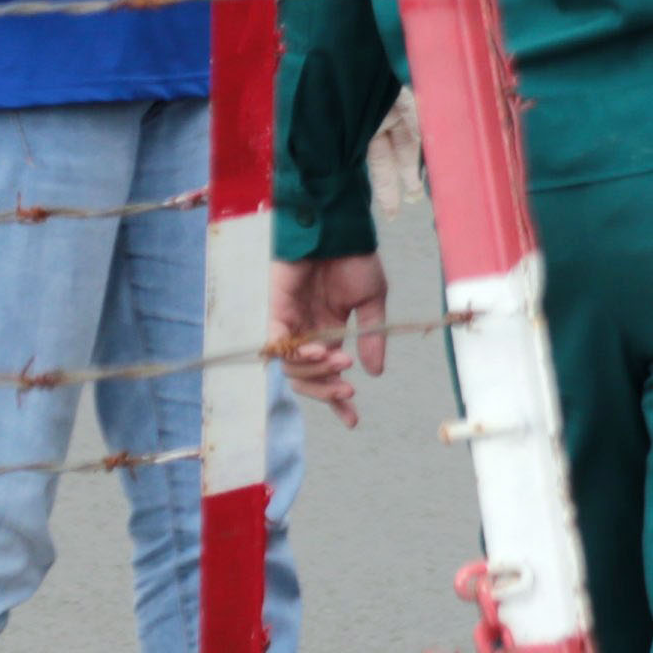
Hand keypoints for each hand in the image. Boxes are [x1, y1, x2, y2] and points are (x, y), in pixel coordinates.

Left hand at [271, 252, 389, 426]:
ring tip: (343, 363)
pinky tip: (324, 352)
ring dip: (318, 372)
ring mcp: (290, 324)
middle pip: (305, 378)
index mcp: (328, 333)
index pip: (327, 375)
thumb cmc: (355, 259)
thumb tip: (375, 372)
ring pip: (292, 367)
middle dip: (326, 391)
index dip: (336, 400)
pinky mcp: (276, 311)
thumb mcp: (372, 303)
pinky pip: (281, 345)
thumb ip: (372, 338)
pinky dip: (300, 354)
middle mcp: (306, 333)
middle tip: (349, 393)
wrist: (340, 232)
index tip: (353, 420)